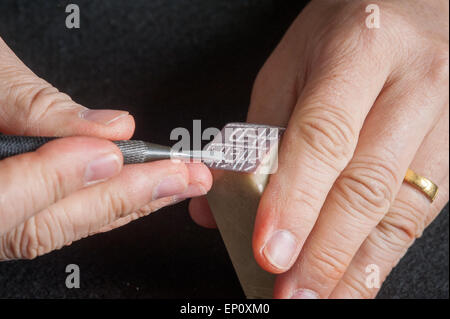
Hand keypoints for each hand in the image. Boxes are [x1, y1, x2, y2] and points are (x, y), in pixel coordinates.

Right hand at [0, 37, 211, 259]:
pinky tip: (141, 189)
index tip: (112, 152)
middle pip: (45, 224)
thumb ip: (32, 106)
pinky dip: (105, 200)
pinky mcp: (16, 205)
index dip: (61, 178)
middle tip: (180, 178)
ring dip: (127, 205)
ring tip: (177, 185)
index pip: (4, 202)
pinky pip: (61, 215)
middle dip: (123, 199)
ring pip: (59, 225)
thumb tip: (106, 128)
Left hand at [189, 0, 448, 297]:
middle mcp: (410, 88)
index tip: (269, 250)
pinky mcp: (449, 152)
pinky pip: (417, 213)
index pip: (323, 137)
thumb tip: (217, 202)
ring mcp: (440, 122)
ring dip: (356, 265)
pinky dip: (381, 253)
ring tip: (322, 300)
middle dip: (326, 251)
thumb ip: (254, 134)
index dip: (295, 200)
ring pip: (400, 209)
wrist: (413, 9)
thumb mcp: (287, 66)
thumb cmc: (344, 30)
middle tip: (291, 294)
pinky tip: (355, 277)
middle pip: (366, 184)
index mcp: (359, 53)